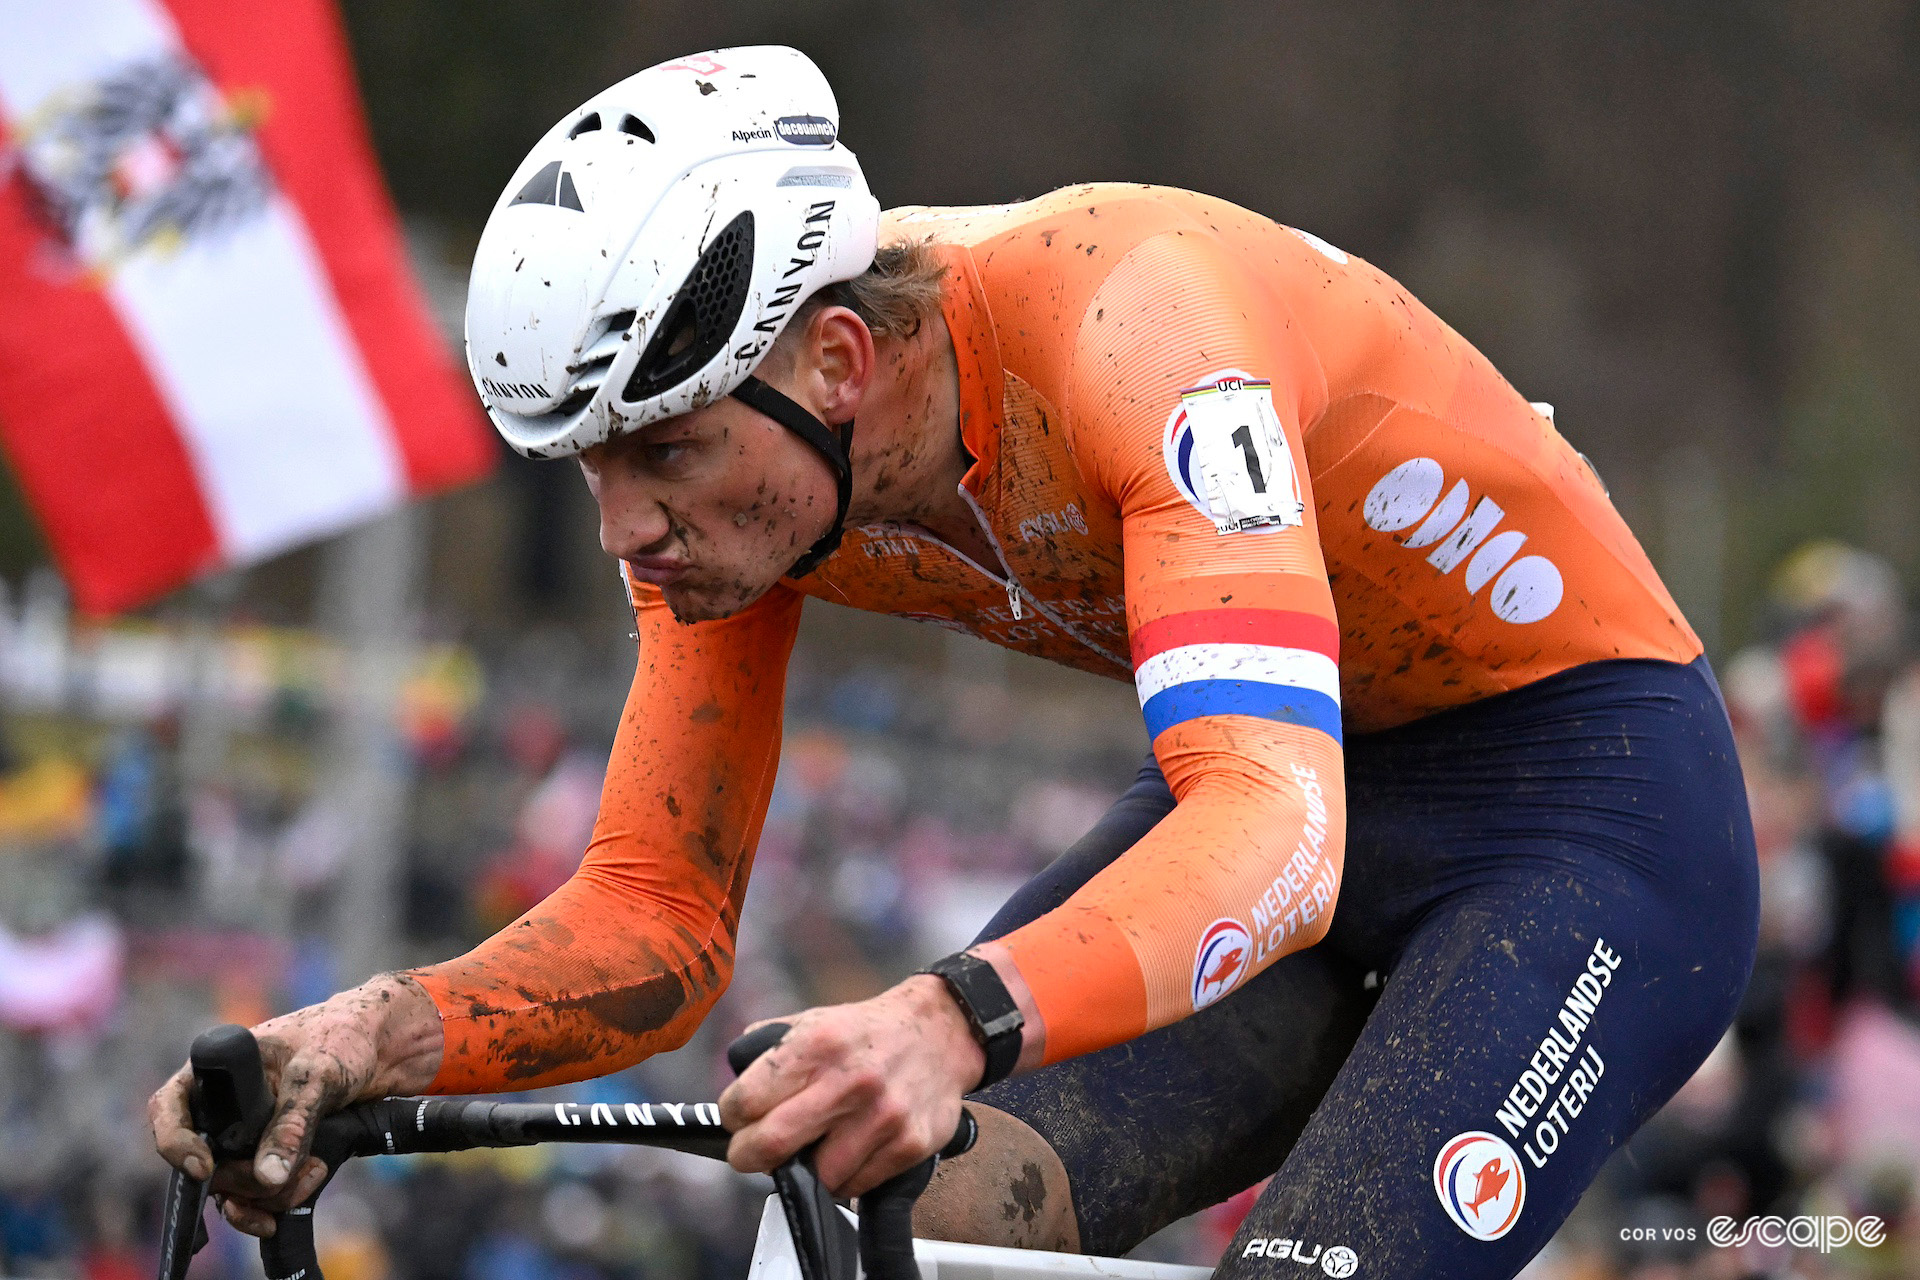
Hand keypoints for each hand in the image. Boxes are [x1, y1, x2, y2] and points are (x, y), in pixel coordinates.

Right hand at [147, 974, 441, 1236]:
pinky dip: (274, 1203)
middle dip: (244, 1178)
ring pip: (231, 1186)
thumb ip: (293, 1122)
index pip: (168, 1109)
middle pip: (204, 1163)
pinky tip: (302, 1193)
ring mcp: (245, 1137)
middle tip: (290, 1172)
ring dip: (268, 1194)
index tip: (205, 1167)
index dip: (176, 1143)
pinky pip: (255, 1195)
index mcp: (217, 1072)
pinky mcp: (271, 1157)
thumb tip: (266, 1178)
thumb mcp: (317, 1074)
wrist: (384, 1048)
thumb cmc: (342, 1037)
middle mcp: (223, 1109)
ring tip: (315, 1171)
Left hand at [720, 975, 985, 1197]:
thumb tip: (733, 1087)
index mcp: (818, 1045)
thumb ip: (768, 1049)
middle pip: (770, 1145)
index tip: (737, 1119)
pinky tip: (849, 1151)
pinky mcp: (908, 1145)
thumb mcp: (814, 1021)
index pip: (744, 1101)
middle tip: (751, 1152)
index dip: (732, 1116)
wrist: (942, 1032)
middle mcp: (850, 1081)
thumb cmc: (869, 1033)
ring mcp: (882, 1118)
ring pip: (815, 1176)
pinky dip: (844, 1177)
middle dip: (749, 1155)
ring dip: (806, 1169)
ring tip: (814, 1146)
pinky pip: (855, 1186)